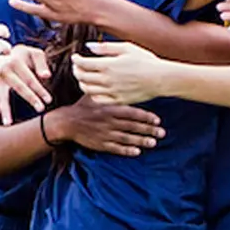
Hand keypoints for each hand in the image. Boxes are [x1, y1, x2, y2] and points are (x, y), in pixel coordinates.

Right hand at [0, 44, 51, 123]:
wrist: (5, 54)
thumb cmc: (24, 57)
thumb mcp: (34, 54)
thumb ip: (41, 63)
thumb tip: (46, 76)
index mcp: (15, 61)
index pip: (30, 78)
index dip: (40, 89)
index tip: (49, 100)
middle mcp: (4, 70)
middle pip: (18, 86)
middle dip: (30, 97)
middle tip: (40, 109)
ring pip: (2, 95)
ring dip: (5, 109)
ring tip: (9, 123)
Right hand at [47, 96, 165, 156]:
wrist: (67, 122)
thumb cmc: (82, 106)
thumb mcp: (94, 95)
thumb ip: (108, 90)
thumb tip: (118, 77)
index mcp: (109, 108)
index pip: (132, 113)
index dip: (146, 117)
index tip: (157, 120)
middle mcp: (109, 122)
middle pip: (132, 127)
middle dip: (148, 130)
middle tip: (162, 133)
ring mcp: (105, 134)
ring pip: (127, 138)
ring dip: (141, 141)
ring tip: (153, 143)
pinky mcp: (100, 144)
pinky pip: (116, 149)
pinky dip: (126, 150)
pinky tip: (137, 152)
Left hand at [74, 41, 168, 105]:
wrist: (160, 78)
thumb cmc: (145, 60)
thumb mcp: (126, 47)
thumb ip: (105, 47)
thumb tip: (88, 47)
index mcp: (107, 65)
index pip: (82, 63)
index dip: (75, 60)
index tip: (75, 57)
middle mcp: (107, 79)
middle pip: (81, 77)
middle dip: (76, 70)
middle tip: (77, 66)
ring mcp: (111, 92)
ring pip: (87, 89)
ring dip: (82, 82)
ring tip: (84, 77)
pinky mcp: (117, 100)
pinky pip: (98, 99)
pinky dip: (92, 94)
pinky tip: (95, 88)